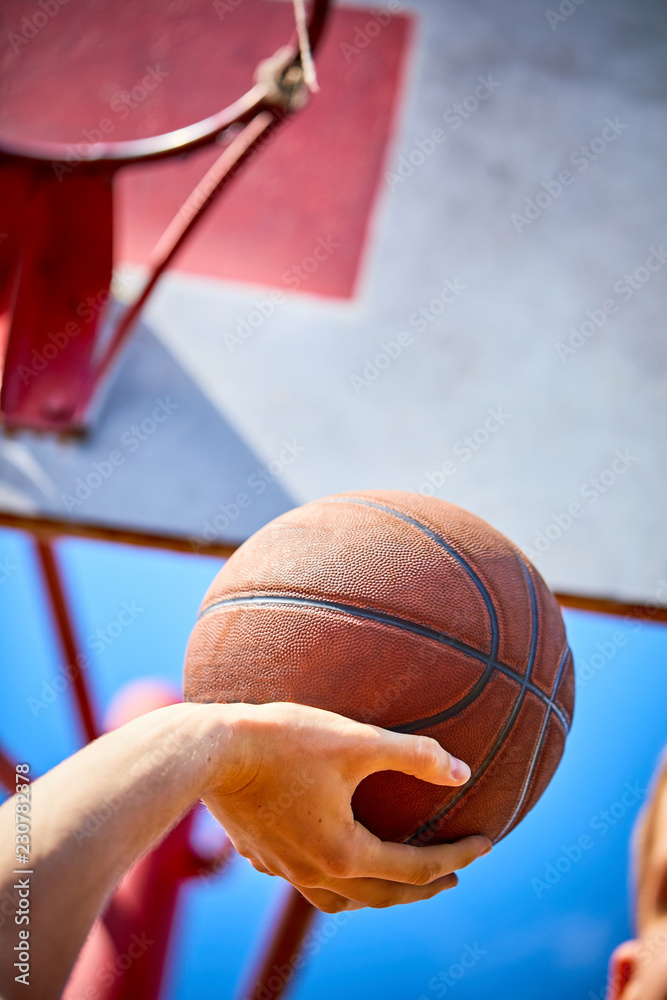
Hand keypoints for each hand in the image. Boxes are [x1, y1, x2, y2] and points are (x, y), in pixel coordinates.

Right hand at [201, 702, 490, 911]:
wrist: (206, 750)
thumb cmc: (283, 741)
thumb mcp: (355, 741)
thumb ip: (411, 756)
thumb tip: (462, 771)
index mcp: (344, 853)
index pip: (417, 868)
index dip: (458, 856)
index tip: (486, 844)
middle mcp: (314, 873)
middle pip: (382, 896)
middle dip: (423, 887)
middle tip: (452, 874)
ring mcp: (282, 868)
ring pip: (339, 898)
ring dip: (375, 892)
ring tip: (393, 875)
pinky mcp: (259, 853)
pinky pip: (303, 877)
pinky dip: (330, 875)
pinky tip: (327, 852)